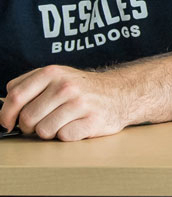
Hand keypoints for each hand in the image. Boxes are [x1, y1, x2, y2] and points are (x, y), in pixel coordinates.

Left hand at [0, 65, 131, 140]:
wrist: (120, 92)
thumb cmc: (82, 89)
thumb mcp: (56, 77)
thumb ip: (28, 86)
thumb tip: (4, 108)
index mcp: (52, 72)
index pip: (15, 96)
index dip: (6, 114)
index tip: (8, 123)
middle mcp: (66, 86)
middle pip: (27, 118)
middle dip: (30, 126)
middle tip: (43, 121)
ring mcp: (80, 103)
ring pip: (43, 131)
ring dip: (50, 131)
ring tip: (62, 121)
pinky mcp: (92, 121)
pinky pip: (63, 137)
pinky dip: (67, 135)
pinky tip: (76, 125)